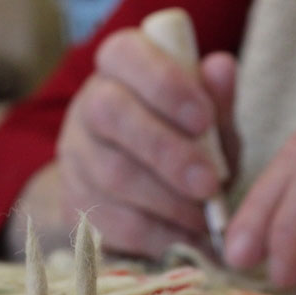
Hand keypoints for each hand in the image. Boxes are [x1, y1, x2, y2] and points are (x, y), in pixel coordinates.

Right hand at [14, 29, 238, 258]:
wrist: (138, 197)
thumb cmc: (183, 142)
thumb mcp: (208, 118)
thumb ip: (216, 98)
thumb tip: (221, 67)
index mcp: (120, 66)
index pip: (126, 54)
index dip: (163, 84)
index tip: (203, 120)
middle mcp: (88, 105)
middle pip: (111, 115)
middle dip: (165, 152)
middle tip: (210, 184)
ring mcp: (74, 157)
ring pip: (111, 175)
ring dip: (167, 202)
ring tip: (205, 217)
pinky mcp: (73, 204)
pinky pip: (111, 221)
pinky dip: (157, 235)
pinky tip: (187, 239)